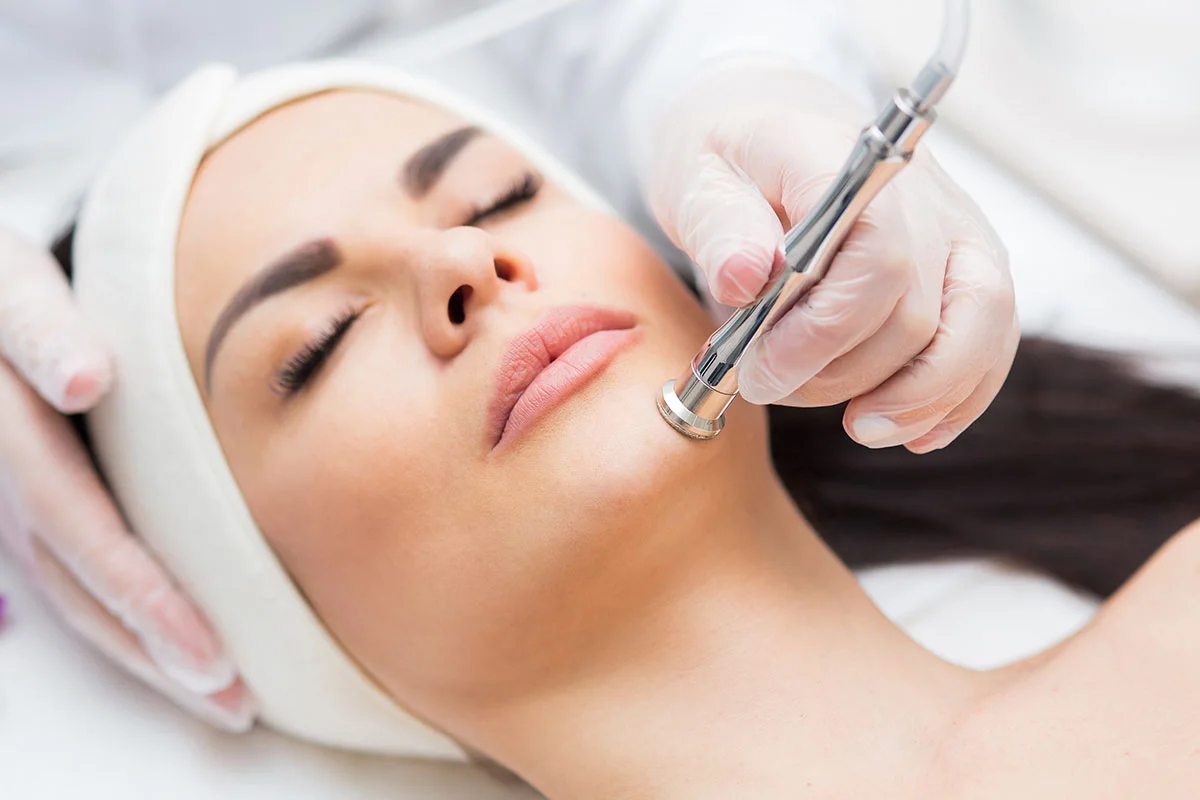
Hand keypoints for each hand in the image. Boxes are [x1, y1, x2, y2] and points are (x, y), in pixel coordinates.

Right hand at [0, 225, 254, 729]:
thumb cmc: (14, 288)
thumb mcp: (15, 288)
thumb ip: (43, 331)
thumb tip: (89, 384)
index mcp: (4, 434)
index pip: (75, 522)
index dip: (136, 586)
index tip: (202, 644)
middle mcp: (2, 486)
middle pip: (78, 582)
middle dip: (153, 642)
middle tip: (231, 695)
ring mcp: (12, 511)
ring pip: (74, 600)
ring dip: (143, 654)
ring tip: (222, 700)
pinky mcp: (34, 520)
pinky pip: (74, 589)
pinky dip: (126, 629)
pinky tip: (177, 658)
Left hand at [646, 57, 1018, 452]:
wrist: (771, 126)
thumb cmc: (729, 155)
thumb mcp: (695, 175)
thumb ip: (718, 224)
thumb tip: (745, 277)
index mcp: (848, 160)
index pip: (876, 256)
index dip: (823, 331)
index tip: (761, 368)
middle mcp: (922, 193)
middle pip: (915, 311)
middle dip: (842, 374)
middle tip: (768, 387)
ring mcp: (956, 229)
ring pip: (976, 331)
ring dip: (914, 399)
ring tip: (857, 427)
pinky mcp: (967, 265)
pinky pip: (991, 339)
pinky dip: (956, 396)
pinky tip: (910, 431)